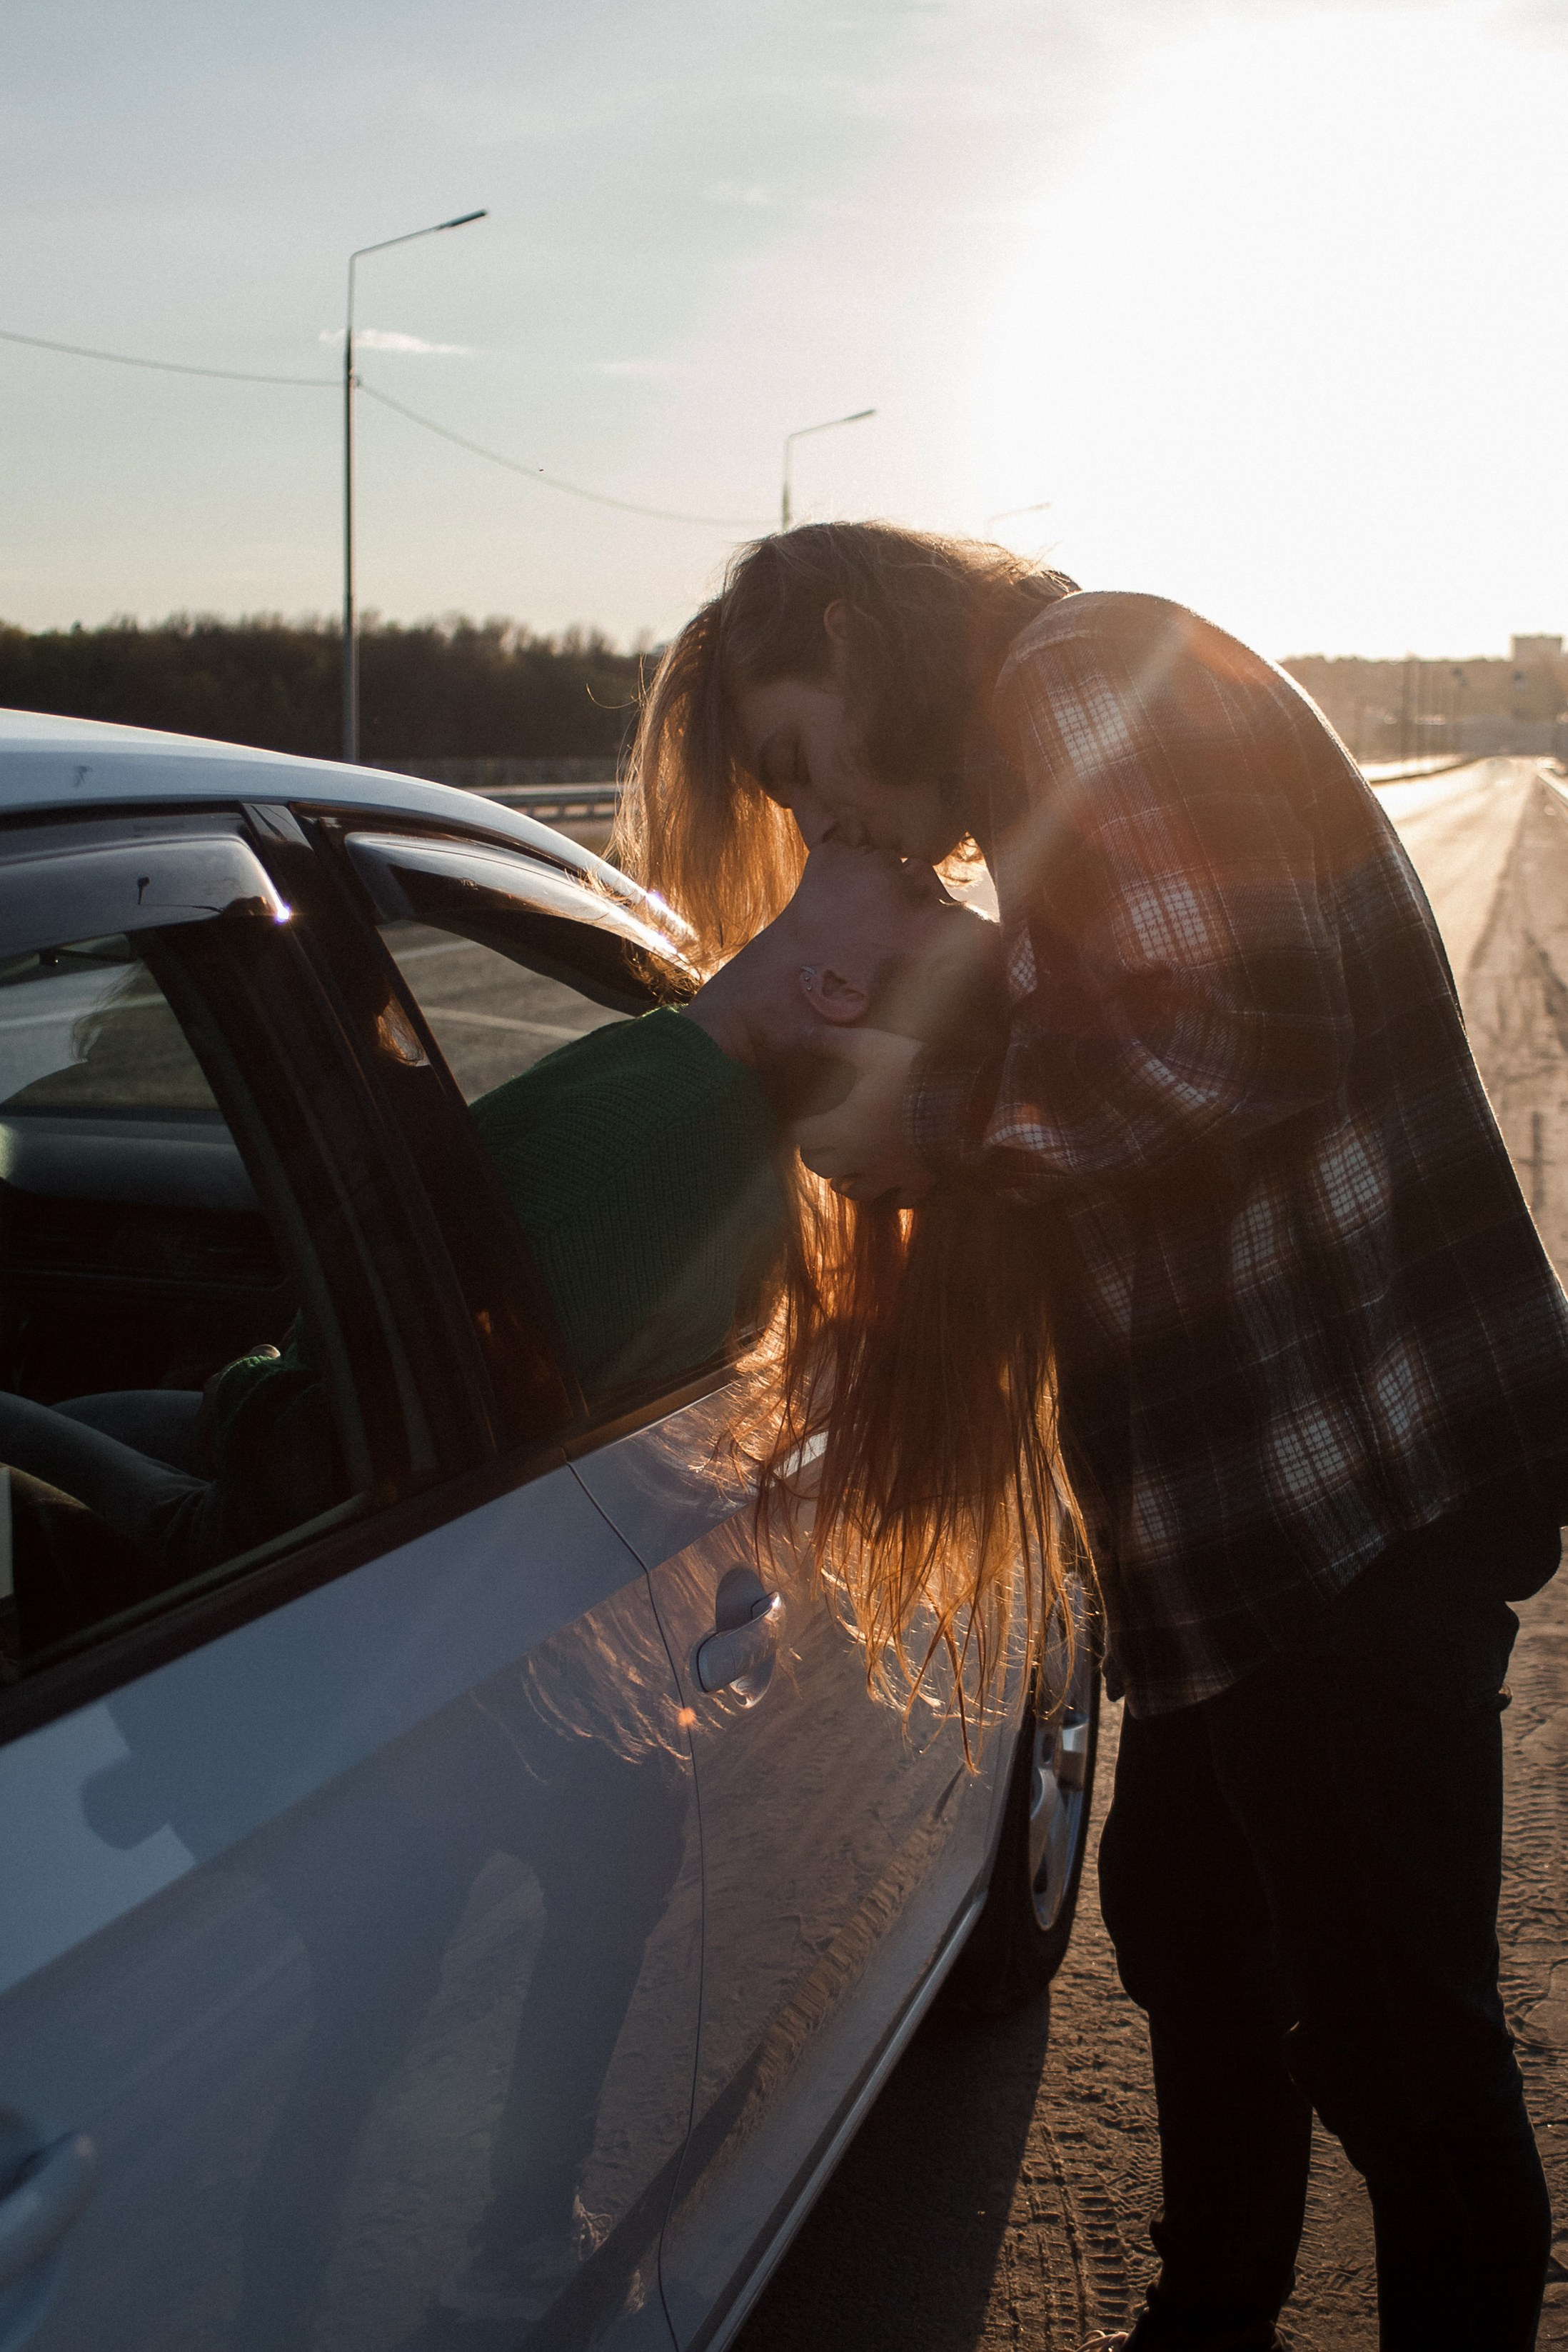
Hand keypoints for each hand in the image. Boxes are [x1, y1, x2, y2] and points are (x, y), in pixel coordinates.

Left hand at [791, 1028, 932, 1203]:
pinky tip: (894, 1186)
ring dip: (846, 1180)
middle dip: (815, 1156)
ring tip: (847, 1170)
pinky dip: (894, 1194)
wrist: (964, 1102)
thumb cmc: (912, 1073)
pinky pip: (901, 1199)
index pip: (803, 1137)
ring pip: (855, 1191)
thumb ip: (835, 1042)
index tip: (804, 1119)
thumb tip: (803, 1035)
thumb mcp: (871, 1047)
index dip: (800, 1127)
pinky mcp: (917, 1181)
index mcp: (842, 1128)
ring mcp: (889, 1175)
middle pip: (822, 1168)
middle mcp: (859, 1159)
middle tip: (819, 1144)